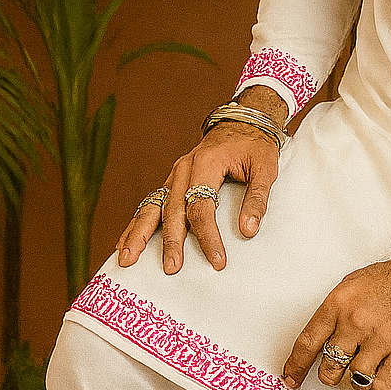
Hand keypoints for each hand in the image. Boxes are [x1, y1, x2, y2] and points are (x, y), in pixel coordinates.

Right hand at [117, 122, 279, 274]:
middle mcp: (184, 168)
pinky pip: (151, 203)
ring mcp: (175, 175)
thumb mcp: (265, 167)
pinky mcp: (173, 181)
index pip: (202, 206)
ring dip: (138, 233)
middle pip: (173, 209)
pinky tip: (125, 242)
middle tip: (171, 267)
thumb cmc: (254, 145)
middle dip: (171, 241)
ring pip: (152, 206)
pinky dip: (137, 223)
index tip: (217, 260)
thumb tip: (248, 231)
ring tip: (126, 259)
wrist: (242, 122)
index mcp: (206, 162)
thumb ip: (257, 199)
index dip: (208, 235)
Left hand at [283, 250, 390, 389]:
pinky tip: (387, 371)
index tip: (291, 379)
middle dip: (334, 373)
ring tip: (371, 365)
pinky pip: (381, 386)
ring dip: (360, 378)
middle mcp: (356, 321)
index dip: (296, 366)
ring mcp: (381, 338)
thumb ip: (340, 309)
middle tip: (343, 369)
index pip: (308, 342)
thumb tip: (326, 337)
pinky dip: (381, 384)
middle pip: (330, 367)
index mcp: (340, 302)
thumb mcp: (360, 281)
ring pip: (355, 380)